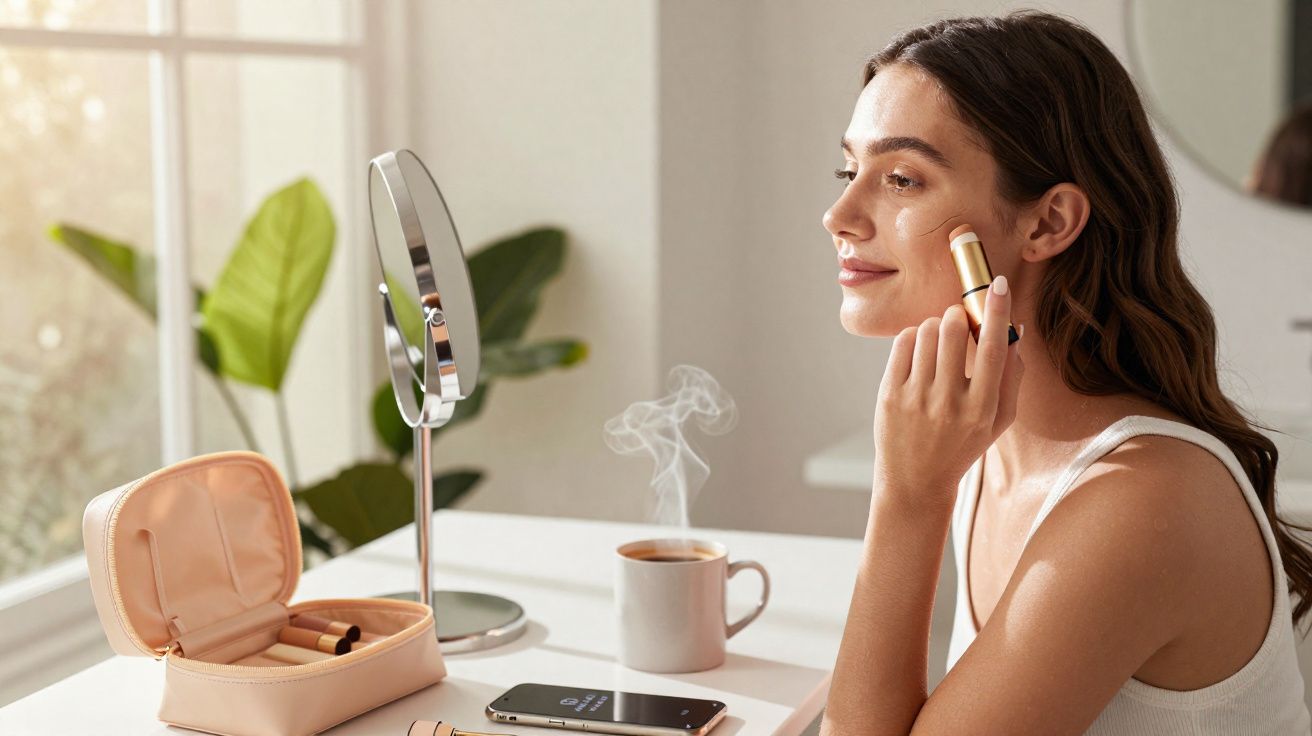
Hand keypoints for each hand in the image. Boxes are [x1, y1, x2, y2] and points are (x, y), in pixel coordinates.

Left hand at [872, 275, 1023, 509]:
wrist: (917, 479)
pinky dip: (913, 337)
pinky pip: (903, 343)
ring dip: (934, 326)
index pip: (992, 348)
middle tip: (957, 323)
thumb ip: (1012, 376)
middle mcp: (949, 402)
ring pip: (925, 332)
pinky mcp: (890, 395)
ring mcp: (916, 398)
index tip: (996, 284)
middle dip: (956, 316)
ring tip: (937, 341)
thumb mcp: (998, 420)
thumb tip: (1015, 329)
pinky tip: (919, 351)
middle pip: (952, 331)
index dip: (996, 311)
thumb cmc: (963, 445)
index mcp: (982, 408)